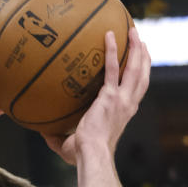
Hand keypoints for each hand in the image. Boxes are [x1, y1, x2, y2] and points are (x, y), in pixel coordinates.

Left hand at [44, 26, 150, 164]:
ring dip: (135, 48)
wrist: (92, 155)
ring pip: (134, 68)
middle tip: (141, 42)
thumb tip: (43, 133)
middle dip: (144, 58)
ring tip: (133, 31)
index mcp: (124, 114)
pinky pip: (112, 68)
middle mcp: (128, 105)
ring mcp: (122, 100)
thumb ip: (60, 137)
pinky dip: (112, 50)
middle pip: (142, 76)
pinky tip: (108, 35)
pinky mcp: (110, 96)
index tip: (140, 64)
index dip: (141, 76)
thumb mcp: (72, 145)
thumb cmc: (84, 155)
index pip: (137, 91)